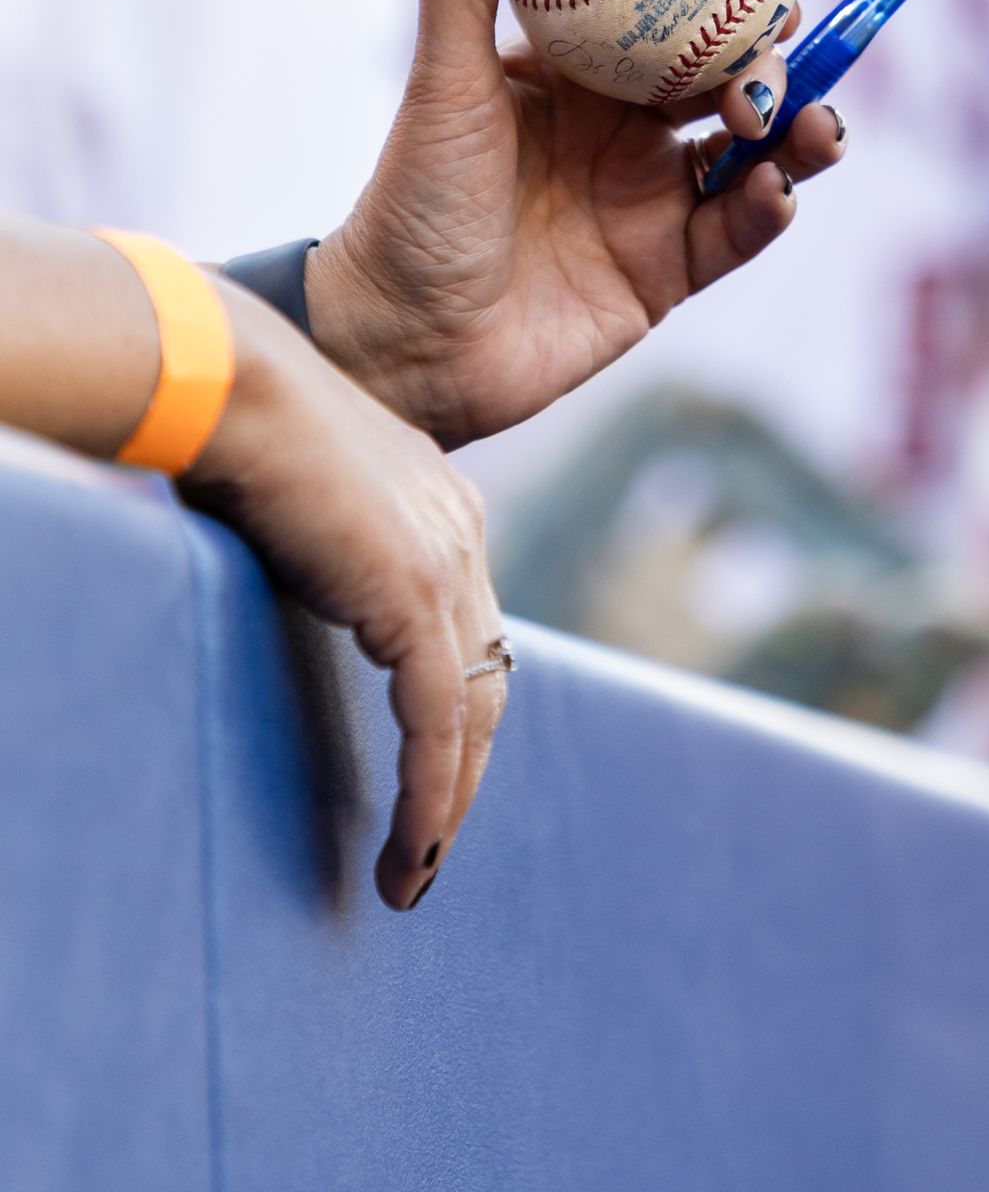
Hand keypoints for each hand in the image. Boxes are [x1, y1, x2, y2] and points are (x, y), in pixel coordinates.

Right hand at [183, 279, 504, 912]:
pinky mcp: (415, 597)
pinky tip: (411, 853)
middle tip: (427, 842)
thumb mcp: (312, 510)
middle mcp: (463, 535)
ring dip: (448, 804)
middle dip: (463, 769)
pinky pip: (436, 724)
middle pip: (487, 681)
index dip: (454, 711)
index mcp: (444, 510)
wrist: (232, 384)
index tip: (431, 773)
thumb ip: (335, 559)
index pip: (470, 634)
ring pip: (472, 715)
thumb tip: (313, 593)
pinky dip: (430, 797)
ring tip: (413, 872)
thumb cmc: (241, 432)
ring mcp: (447, 565)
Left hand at [308, 0, 845, 447]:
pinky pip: (734, 233)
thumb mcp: (441, 86)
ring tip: (807, 122)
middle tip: (782, 47)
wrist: (405, 338)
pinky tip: (772, 189)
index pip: (666, 21)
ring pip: (749, 156)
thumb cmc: (412, 207)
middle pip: (724, 81)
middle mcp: (621, 136)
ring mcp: (647, 206)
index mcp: (576, 81)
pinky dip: (764, 208)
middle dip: (770, 60)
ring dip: (792, 132)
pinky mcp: (665, 275)